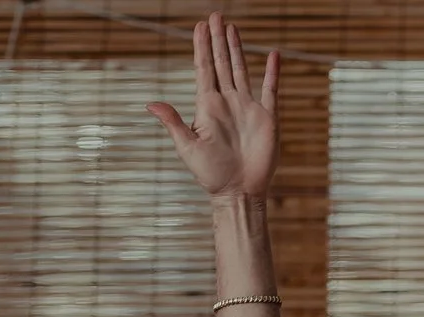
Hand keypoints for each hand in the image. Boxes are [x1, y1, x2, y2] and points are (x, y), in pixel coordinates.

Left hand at [148, 13, 278, 199]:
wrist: (238, 192)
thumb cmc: (210, 174)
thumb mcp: (186, 147)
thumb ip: (173, 122)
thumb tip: (150, 104)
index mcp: (207, 107)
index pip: (203, 69)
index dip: (201, 47)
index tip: (198, 26)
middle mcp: (227, 102)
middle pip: (221, 63)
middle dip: (217, 40)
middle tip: (214, 16)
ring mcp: (248, 108)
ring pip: (241, 70)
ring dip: (237, 49)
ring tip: (232, 27)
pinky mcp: (267, 118)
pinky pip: (271, 90)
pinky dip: (272, 72)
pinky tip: (273, 55)